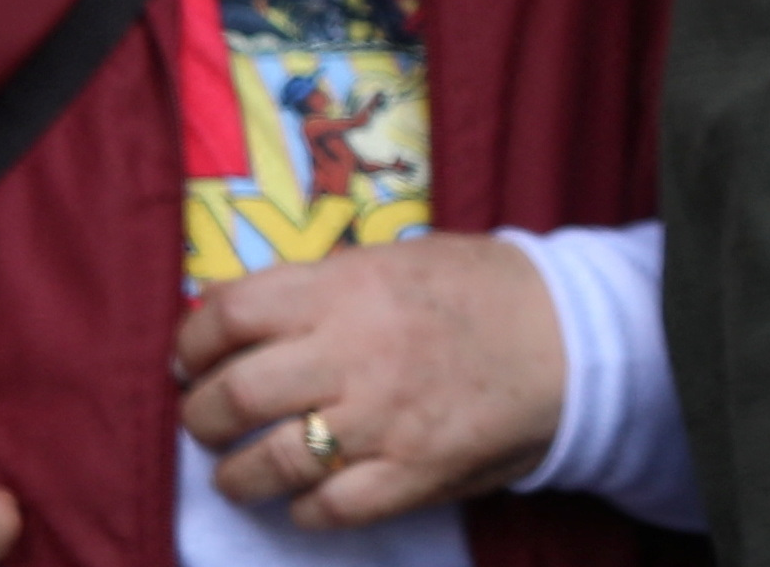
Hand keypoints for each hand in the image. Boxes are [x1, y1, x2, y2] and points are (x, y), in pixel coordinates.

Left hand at [175, 236, 563, 526]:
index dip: (193, 340)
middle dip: (203, 415)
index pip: (231, 312)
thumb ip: (325, 283)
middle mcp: (358, 352)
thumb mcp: (403, 259)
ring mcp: (384, 419)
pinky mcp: (412, 473)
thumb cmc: (484, 291)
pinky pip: (327, 509)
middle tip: (210, 418)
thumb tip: (238, 311)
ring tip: (239, 471)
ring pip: (268, 462)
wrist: (577, 337)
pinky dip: (303, 510)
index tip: (193, 358)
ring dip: (237, 474)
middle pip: (235, 394)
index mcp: (352, 287)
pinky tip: (306, 499)